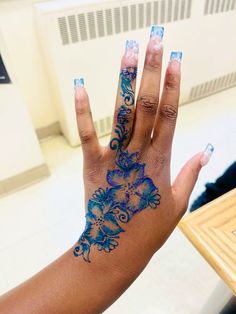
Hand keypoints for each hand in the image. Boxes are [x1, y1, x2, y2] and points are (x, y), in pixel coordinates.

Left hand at [73, 26, 212, 263]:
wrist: (117, 247)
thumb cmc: (149, 228)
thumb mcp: (178, 203)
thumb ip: (190, 173)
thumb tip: (207, 150)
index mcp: (162, 160)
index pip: (171, 115)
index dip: (174, 85)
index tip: (175, 60)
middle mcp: (140, 153)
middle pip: (149, 105)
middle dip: (152, 71)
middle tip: (154, 42)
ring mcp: (115, 157)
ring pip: (123, 113)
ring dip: (126, 81)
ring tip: (128, 52)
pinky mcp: (93, 164)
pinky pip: (88, 134)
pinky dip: (84, 111)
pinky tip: (80, 86)